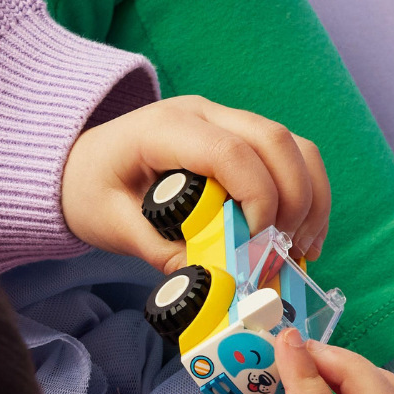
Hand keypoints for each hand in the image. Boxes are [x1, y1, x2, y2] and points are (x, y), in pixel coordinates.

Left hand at [62, 96, 330, 271]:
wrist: (82, 165)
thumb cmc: (94, 190)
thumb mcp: (112, 225)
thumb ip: (161, 251)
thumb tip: (216, 280)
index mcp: (165, 129)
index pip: (231, 152)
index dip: (256, 198)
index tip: (254, 243)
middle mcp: (205, 114)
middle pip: (276, 141)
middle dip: (296, 200)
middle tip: (287, 249)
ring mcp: (230, 121)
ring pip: (296, 146)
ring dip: (312, 198)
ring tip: (302, 247)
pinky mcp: (246, 138)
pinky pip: (295, 157)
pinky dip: (310, 196)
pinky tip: (302, 236)